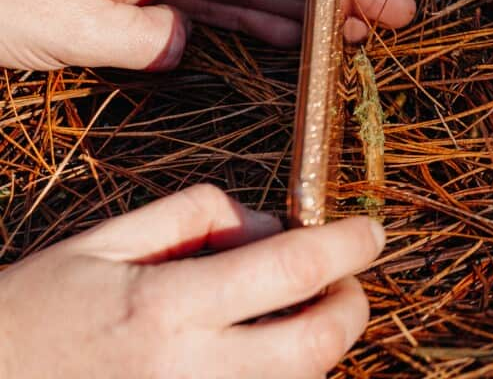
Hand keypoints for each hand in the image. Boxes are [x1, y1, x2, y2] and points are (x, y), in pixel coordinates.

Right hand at [0, 184, 384, 378]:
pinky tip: (257, 355)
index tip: (371, 231)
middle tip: (343, 282)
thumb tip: (273, 224)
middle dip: (350, 308)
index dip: (348, 245)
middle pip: (316, 347)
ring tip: (291, 317)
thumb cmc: (33, 313)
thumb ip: (194, 217)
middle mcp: (188, 372)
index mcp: (165, 307)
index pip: (293, 267)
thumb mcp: (103, 243)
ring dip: (314, 349)